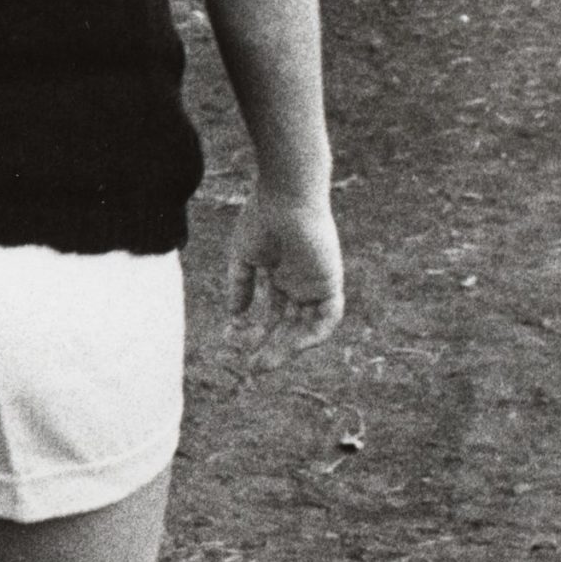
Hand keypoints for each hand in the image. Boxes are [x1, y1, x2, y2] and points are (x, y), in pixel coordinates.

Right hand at [227, 182, 343, 359]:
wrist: (286, 196)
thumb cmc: (263, 217)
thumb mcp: (245, 256)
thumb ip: (240, 286)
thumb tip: (234, 317)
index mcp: (282, 272)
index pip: (272, 312)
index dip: (253, 330)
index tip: (230, 340)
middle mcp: (301, 280)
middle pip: (288, 323)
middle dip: (270, 346)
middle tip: (249, 366)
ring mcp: (316, 282)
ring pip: (305, 326)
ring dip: (287, 347)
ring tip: (262, 363)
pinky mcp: (330, 281)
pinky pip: (328, 318)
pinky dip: (314, 335)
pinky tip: (292, 346)